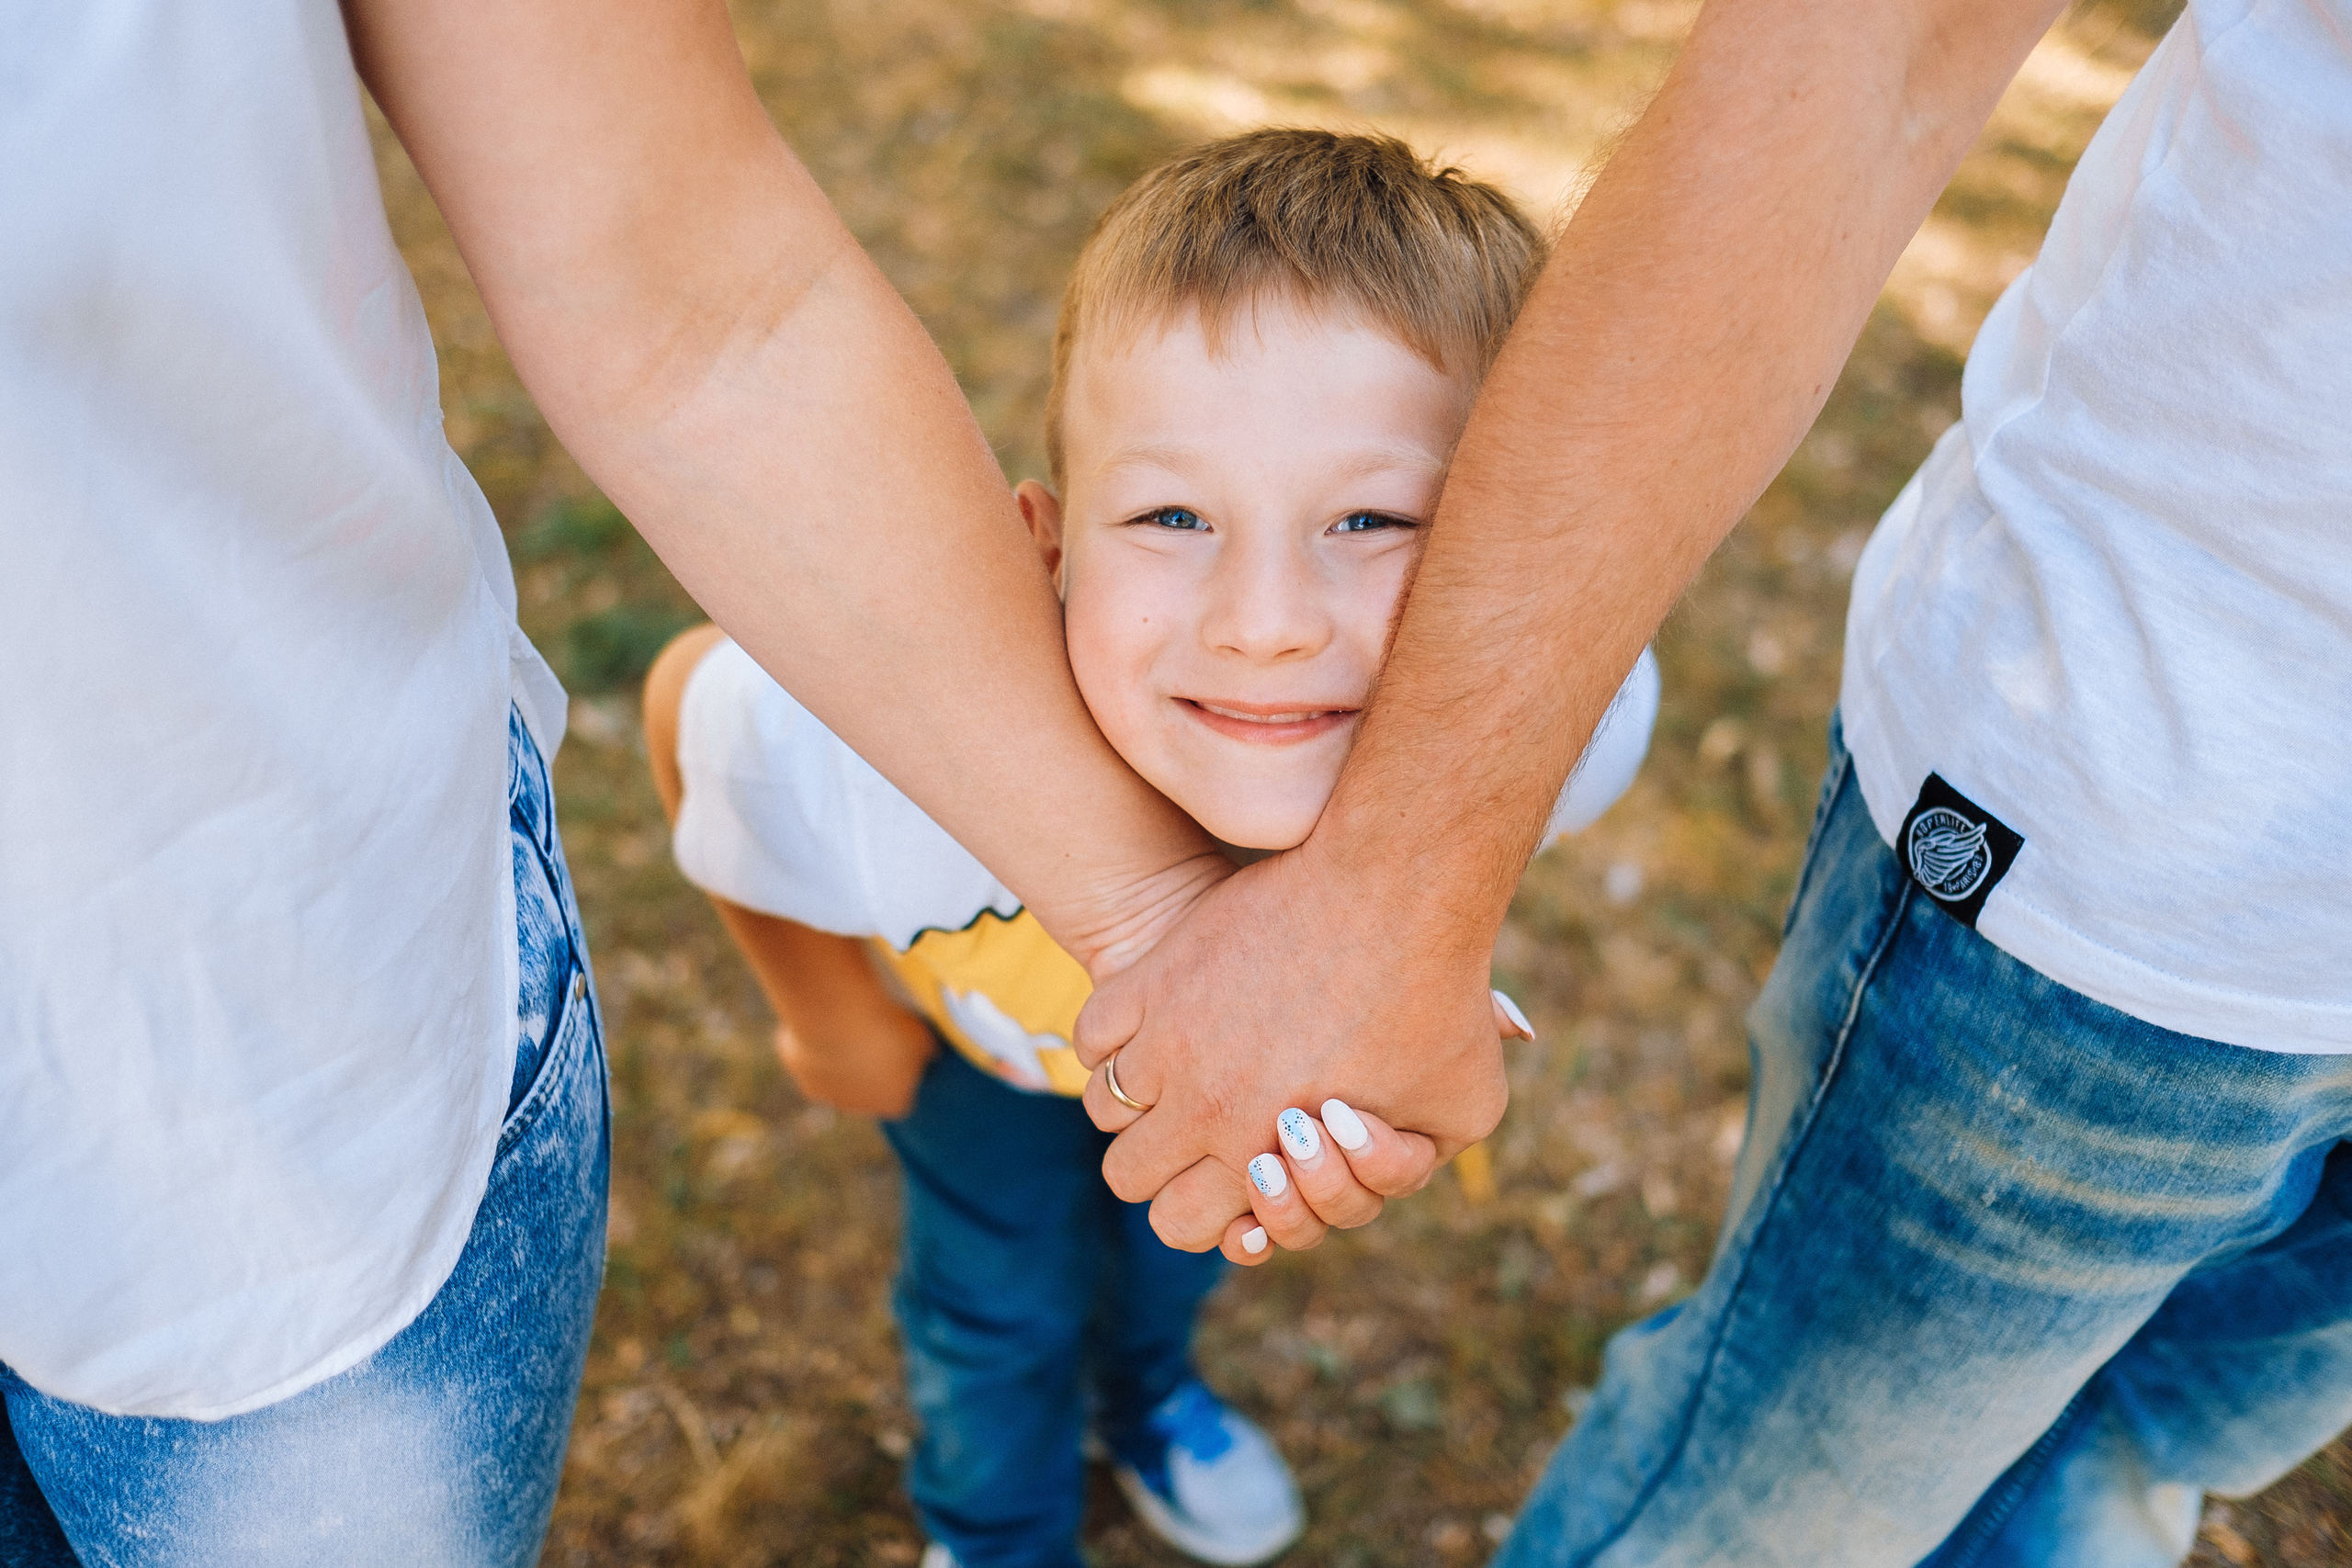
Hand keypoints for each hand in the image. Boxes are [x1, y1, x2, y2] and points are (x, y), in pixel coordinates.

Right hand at [773, 1013, 935, 1119]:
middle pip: (868, 1089)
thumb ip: (928, 1051)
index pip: (903, 1093)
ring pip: (837, 1075)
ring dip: (842, 1055)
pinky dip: (816, 1039)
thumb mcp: (925, 1037)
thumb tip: (931, 1054)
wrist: (839, 1021)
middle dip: (871, 1066)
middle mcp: (860, 1107)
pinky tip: (825, 1018)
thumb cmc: (889, 1031)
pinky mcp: (800, 1073)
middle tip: (875, 1032)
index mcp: (895, 1103)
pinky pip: (812, 1055)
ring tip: (849, 1023)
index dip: (904, 1069)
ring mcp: (827, 1092)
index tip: (903, 1045)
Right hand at [1073, 840, 1508, 1214]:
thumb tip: (1359, 1177)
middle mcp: (1204, 1109)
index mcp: (1266, 1155)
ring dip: (1140, 1104)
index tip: (1238, 1170)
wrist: (1398, 890)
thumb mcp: (1460, 1113)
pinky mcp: (1153, 979)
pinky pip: (1091, 1039)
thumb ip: (1406, 1167)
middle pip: (1128, 1179)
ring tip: (1185, 1076)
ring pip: (1105, 1111)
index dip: (1206, 1212)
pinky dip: (1113, 1043)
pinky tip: (1159, 1028)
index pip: (1181, 1226)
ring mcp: (1169, 1041)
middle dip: (1165, 1167)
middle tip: (1207, 1130)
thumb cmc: (1441, 1001)